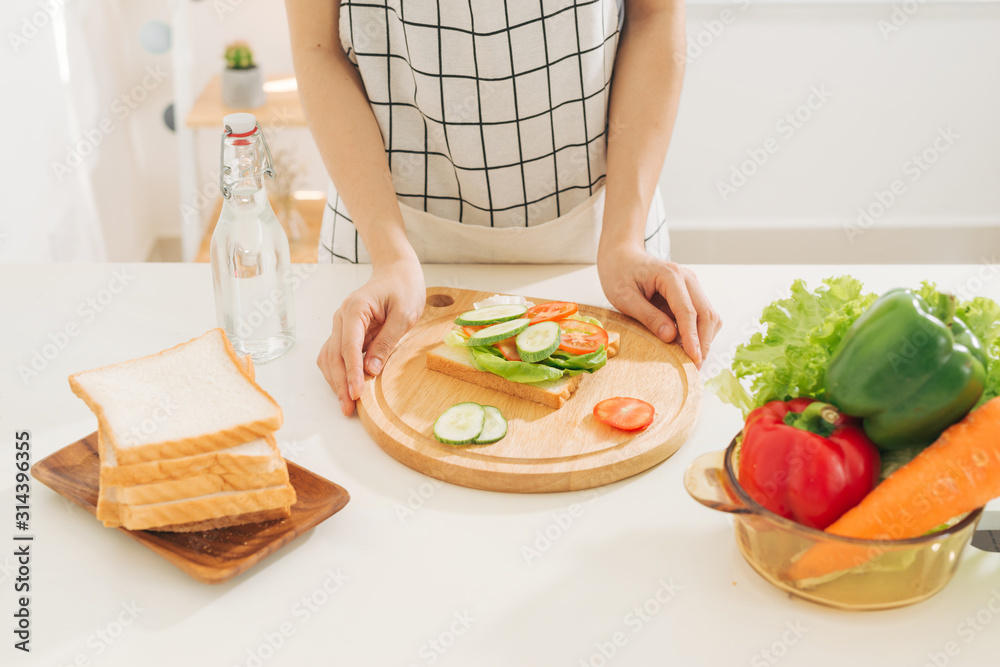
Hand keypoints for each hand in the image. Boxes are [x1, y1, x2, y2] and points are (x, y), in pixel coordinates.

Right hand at [317, 257, 424, 415]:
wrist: (397, 272)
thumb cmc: (403, 288)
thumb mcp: (404, 314)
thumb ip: (387, 341)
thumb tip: (371, 369)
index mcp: (355, 309)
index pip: (349, 346)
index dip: (351, 373)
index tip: (356, 394)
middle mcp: (341, 318)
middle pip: (334, 355)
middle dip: (340, 383)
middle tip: (348, 408)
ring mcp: (341, 325)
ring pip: (329, 357)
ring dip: (335, 381)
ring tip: (346, 404)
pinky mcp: (345, 332)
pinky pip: (335, 354)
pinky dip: (338, 372)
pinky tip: (346, 387)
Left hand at [597, 244, 720, 366]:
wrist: (622, 256)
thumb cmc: (619, 274)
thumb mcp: (625, 298)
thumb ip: (648, 316)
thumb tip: (671, 336)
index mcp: (671, 276)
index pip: (688, 311)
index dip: (692, 337)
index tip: (694, 358)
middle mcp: (688, 279)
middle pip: (706, 314)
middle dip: (704, 343)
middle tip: (695, 368)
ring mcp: (692, 285)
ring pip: (709, 316)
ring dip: (704, 339)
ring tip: (690, 359)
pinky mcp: (690, 293)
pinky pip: (701, 316)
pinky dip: (698, 332)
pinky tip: (686, 346)